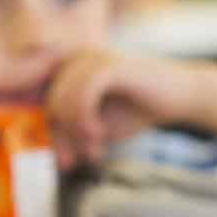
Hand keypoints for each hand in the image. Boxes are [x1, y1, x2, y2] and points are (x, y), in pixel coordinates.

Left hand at [45, 50, 207, 166]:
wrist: (180, 96)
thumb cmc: (134, 110)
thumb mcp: (94, 127)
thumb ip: (68, 133)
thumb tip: (46, 149)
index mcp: (66, 71)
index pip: (37, 98)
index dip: (38, 121)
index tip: (53, 151)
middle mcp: (73, 59)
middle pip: (49, 104)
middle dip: (63, 139)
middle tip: (83, 158)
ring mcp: (90, 59)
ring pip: (61, 100)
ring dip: (75, 132)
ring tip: (94, 147)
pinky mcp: (109, 64)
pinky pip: (82, 94)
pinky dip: (84, 119)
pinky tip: (98, 134)